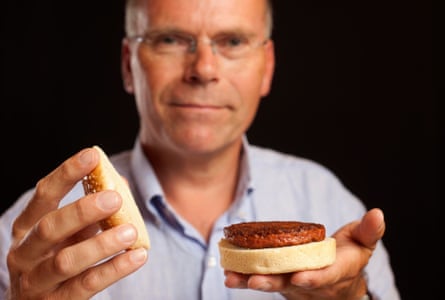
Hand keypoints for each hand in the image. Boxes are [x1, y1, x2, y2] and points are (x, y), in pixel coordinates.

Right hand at [6, 148, 147, 299]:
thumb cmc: (59, 258)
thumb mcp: (68, 233)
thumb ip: (89, 211)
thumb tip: (119, 182)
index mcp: (27, 228)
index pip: (43, 195)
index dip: (66, 173)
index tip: (91, 155)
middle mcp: (25, 253)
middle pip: (50, 227)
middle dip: (82, 210)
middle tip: (114, 198)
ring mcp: (36, 282)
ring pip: (66, 261)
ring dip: (101, 244)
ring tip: (130, 231)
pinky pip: (86, 286)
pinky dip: (114, 270)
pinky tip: (138, 256)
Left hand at [224, 208, 384, 299]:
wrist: (339, 283)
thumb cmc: (350, 258)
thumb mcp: (363, 243)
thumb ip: (369, 231)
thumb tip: (378, 213)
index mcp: (334, 273)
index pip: (324, 277)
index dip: (313, 278)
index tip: (300, 277)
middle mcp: (311, 283)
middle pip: (290, 285)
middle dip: (272, 283)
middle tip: (254, 281)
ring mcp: (293, 284)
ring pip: (271, 284)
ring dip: (250, 281)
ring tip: (231, 277)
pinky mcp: (279, 280)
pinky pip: (261, 279)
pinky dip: (244, 276)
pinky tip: (228, 272)